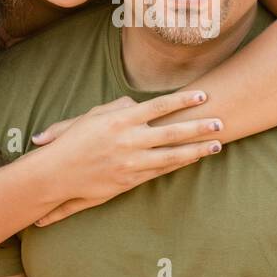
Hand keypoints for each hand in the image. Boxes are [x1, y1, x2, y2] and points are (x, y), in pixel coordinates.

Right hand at [28, 91, 223, 226]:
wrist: (55, 175)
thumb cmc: (71, 142)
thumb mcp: (92, 116)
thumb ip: (117, 107)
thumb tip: (137, 103)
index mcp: (119, 120)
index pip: (158, 107)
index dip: (182, 101)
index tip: (202, 96)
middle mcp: (128, 141)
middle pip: (172, 132)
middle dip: (198, 127)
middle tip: (221, 122)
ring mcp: (131, 163)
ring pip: (171, 155)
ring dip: (196, 149)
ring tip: (217, 145)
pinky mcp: (130, 180)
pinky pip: (160, 171)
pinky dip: (178, 164)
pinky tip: (193, 159)